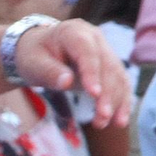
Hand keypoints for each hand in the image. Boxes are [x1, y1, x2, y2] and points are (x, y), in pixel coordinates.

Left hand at [12, 18, 131, 127]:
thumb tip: (67, 82)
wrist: (40, 48)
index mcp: (74, 32)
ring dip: (116, 101)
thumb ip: (49, 72)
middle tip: (103, 118)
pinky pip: (120, 82)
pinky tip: (120, 120)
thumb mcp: (34, 63)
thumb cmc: (34, 55)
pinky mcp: (109, 65)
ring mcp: (104, 50)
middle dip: (107, 93)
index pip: (87, 52)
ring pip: (117, 75)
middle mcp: (94, 38)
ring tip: (105, 123)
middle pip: (107, 65)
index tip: (94, 94)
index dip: (92, 73)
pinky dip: (122, 101)